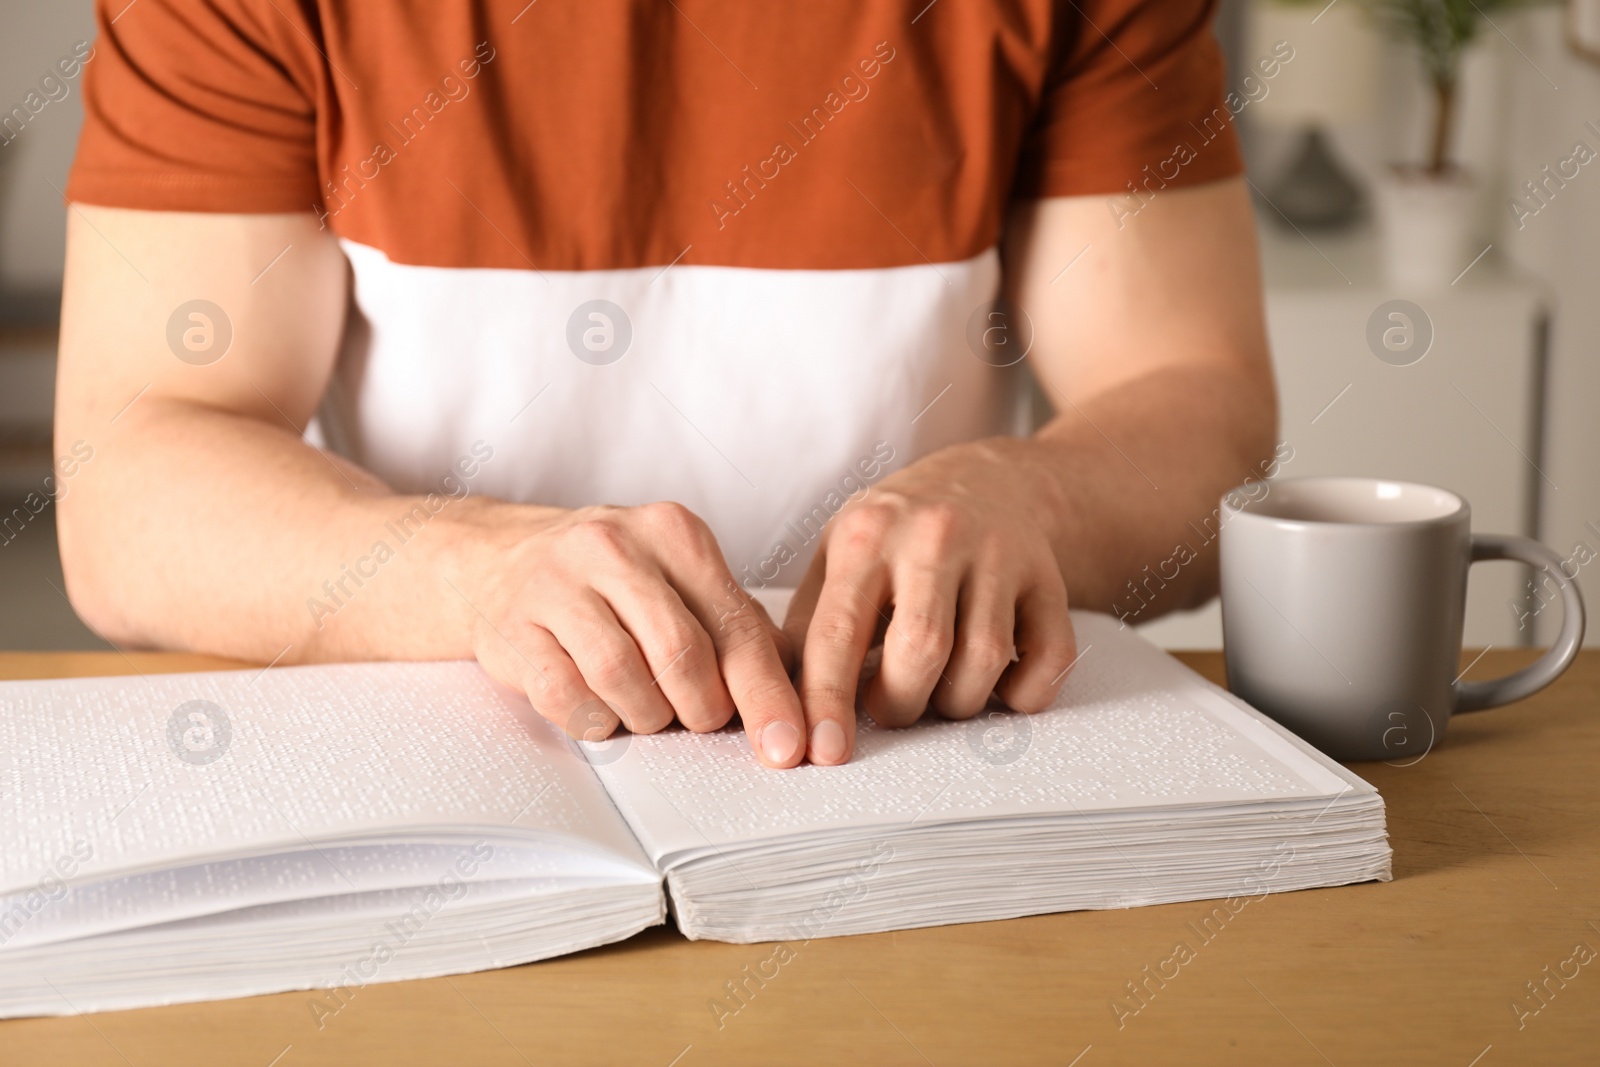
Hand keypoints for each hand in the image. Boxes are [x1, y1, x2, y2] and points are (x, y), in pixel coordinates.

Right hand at [466, 502, 805, 767]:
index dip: (767, 696)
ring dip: (645, 715)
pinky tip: (601, 708)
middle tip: (697, 719)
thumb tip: (800, 694)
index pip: (737, 626)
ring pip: (622, 675)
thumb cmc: (611, 581)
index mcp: (675, 534)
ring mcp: (557, 582)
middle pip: (683, 654)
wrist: (501, 558)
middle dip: (701, 708)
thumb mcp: (681, 582)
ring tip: (646, 710)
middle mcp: (616, 545)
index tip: (787, 745)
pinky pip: (565, 696)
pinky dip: (594, 719)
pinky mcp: (514, 626)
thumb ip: (739, 628)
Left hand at [782, 439, 1078, 764]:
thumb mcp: (838, 553)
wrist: (991, 480)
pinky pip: (1047, 663)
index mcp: (867, 535)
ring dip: (956, 702)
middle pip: (920, 651)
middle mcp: (934, 537)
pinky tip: (997, 682)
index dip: (827, 700)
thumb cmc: (900, 530)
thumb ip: (806, 622)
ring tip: (939, 689)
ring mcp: (999, 554)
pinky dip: (1023, 694)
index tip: (822, 751)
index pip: (838, 632)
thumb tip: (774, 696)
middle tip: (893, 705)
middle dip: (901, 704)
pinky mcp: (1049, 577)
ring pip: (983, 662)